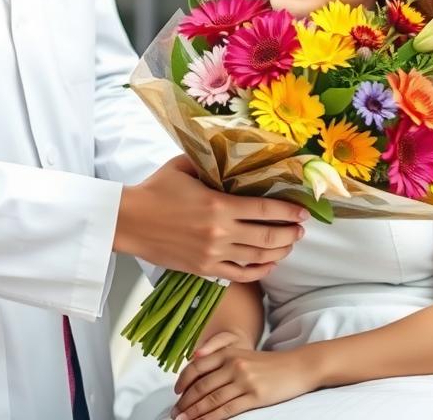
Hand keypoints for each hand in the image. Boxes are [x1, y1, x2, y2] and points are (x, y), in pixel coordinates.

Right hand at [114, 156, 306, 281]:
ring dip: (279, 252)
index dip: (287, 211)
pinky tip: (269, 264)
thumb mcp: (184, 167)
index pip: (263, 209)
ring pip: (258, 258)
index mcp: (218, 205)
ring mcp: (213, 254)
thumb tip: (231, 158)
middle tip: (300, 229)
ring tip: (289, 244)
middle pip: (267, 237)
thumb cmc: (155, 189)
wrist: (130, 221)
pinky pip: (240, 274)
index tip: (302, 211)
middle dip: (289, 233)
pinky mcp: (204, 269)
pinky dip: (259, 271)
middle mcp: (220, 232)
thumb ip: (210, 164)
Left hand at [170, 332, 319, 419]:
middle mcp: (233, 364)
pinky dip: (211, 418)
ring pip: (212, 399)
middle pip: (202, 385)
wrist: (297, 366)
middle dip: (186, 401)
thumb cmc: (269, 364)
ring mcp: (244, 380)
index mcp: (229, 352)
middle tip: (175, 412)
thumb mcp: (243, 354)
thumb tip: (196, 365)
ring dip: (194, 412)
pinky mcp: (254, 396)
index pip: (198, 366)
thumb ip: (221, 358)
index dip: (184, 380)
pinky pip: (227, 409)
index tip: (175, 393)